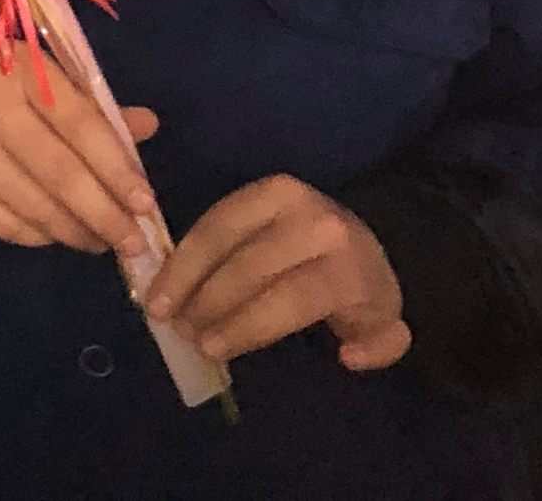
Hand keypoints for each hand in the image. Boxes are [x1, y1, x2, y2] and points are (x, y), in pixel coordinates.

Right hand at [0, 39, 160, 257]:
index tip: (145, 204)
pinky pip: (6, 225)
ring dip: (77, 233)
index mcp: (22, 71)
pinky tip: (59, 234)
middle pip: (59, 175)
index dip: (116, 168)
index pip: (79, 125)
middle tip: (133, 242)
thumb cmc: (1, 80)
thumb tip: (148, 126)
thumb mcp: (46, 76)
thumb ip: (94, 106)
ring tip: (103, 242)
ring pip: (35, 207)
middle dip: (104, 215)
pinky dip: (41, 236)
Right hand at [149, 175, 410, 371]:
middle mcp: (315, 224)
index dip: (247, 323)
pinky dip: (185, 249)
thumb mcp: (382, 325)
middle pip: (251, 264)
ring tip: (158, 305)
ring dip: (184, 272)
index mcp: (347, 263)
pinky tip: (165, 277)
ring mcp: (285, 198)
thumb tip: (347, 354)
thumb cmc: (360, 292)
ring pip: (223, 233)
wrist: (366, 236)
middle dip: (209, 301)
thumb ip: (378, 348)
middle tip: (179, 330)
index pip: (292, 295)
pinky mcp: (259, 187)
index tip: (209, 348)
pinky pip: (214, 216)